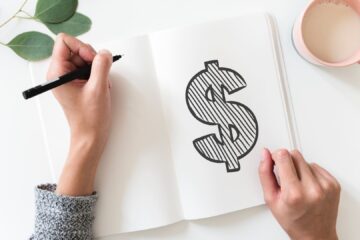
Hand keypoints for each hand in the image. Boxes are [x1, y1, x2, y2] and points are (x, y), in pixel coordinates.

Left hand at [47, 33, 112, 195]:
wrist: (91, 136)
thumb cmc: (90, 118)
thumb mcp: (98, 89)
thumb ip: (102, 66)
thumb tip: (105, 52)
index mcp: (57, 73)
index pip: (65, 42)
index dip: (82, 47)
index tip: (93, 60)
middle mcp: (60, 73)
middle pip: (77, 49)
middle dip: (93, 59)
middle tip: (99, 75)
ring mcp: (69, 78)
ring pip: (85, 58)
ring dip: (98, 69)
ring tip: (101, 85)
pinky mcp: (77, 83)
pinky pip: (89, 69)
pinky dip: (98, 75)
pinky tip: (101, 88)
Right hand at [259, 149, 340, 239]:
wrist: (315, 235)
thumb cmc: (293, 220)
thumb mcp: (271, 199)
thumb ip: (265, 173)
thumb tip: (265, 155)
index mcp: (294, 193)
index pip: (283, 156)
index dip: (276, 156)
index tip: (274, 162)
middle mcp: (312, 189)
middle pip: (295, 155)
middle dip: (287, 162)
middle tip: (286, 178)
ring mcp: (326, 186)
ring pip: (306, 160)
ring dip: (300, 168)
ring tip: (298, 184)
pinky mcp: (334, 184)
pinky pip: (317, 167)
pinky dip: (311, 173)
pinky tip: (307, 185)